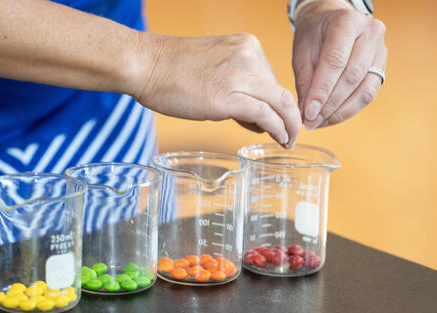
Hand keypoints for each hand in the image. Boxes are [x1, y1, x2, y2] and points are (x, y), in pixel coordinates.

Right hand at [132, 33, 301, 146]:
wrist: (146, 64)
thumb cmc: (170, 70)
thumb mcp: (214, 68)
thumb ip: (238, 87)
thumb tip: (256, 117)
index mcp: (246, 47)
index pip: (272, 80)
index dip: (278, 105)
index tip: (281, 121)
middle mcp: (249, 57)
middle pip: (281, 92)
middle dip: (289, 117)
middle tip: (291, 136)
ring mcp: (239, 76)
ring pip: (280, 104)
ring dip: (288, 126)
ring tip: (287, 141)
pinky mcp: (228, 97)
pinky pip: (265, 115)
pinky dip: (277, 129)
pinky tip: (279, 138)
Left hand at [292, 0, 386, 130]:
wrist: (331, 23)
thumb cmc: (314, 36)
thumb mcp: (302, 52)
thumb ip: (305, 81)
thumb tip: (307, 114)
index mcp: (347, 22)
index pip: (335, 61)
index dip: (321, 91)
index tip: (308, 113)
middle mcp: (371, 33)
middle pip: (352, 77)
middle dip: (329, 105)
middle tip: (310, 123)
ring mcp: (381, 50)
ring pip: (364, 90)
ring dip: (340, 112)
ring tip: (319, 123)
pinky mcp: (383, 66)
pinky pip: (368, 94)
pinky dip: (349, 110)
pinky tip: (331, 118)